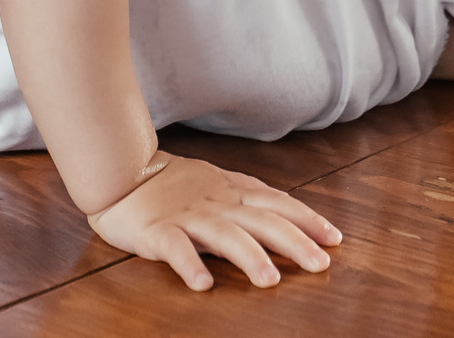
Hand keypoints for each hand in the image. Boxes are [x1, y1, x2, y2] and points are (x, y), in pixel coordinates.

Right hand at [86, 155, 338, 291]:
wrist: (118, 168)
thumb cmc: (169, 182)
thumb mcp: (215, 182)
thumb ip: (246, 195)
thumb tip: (284, 209)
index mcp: (230, 192)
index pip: (277, 203)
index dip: (307, 219)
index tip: (335, 238)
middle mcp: (216, 204)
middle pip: (261, 221)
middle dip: (294, 242)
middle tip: (321, 264)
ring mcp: (187, 217)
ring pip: (224, 235)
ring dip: (250, 257)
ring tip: (271, 280)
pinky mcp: (157, 231)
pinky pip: (175, 249)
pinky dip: (190, 265)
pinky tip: (204, 285)